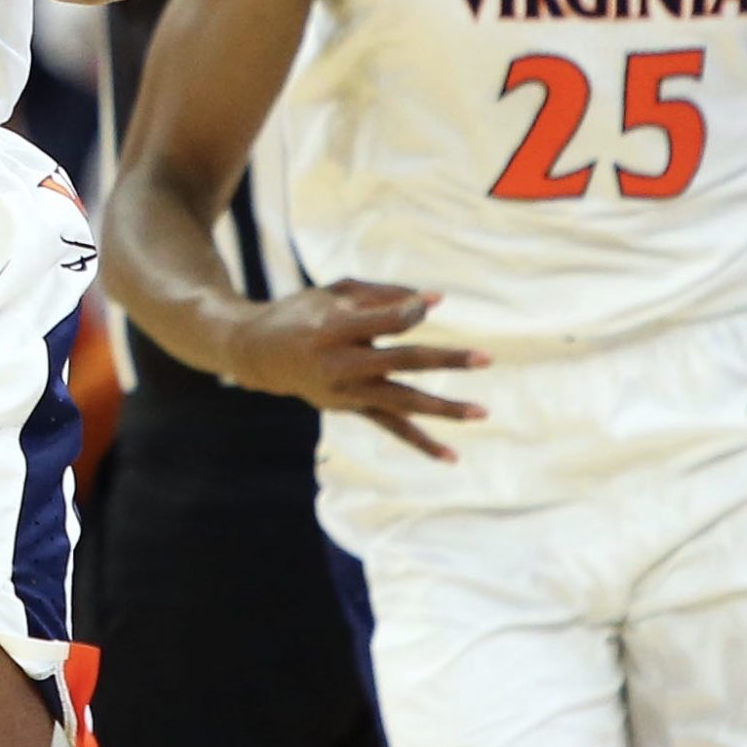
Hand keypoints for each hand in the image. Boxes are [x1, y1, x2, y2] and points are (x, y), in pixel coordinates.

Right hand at [222, 282, 488, 460]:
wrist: (260, 354)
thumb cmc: (305, 311)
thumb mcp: (336, 291)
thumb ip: (383, 294)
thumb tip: (433, 302)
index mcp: (334, 328)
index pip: (389, 321)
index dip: (414, 309)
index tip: (431, 302)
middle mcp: (341, 365)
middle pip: (403, 362)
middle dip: (446, 360)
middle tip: (486, 357)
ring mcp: (347, 392)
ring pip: (402, 403)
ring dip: (444, 408)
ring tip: (482, 412)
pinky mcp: (351, 408)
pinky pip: (391, 427)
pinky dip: (421, 442)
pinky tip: (452, 456)